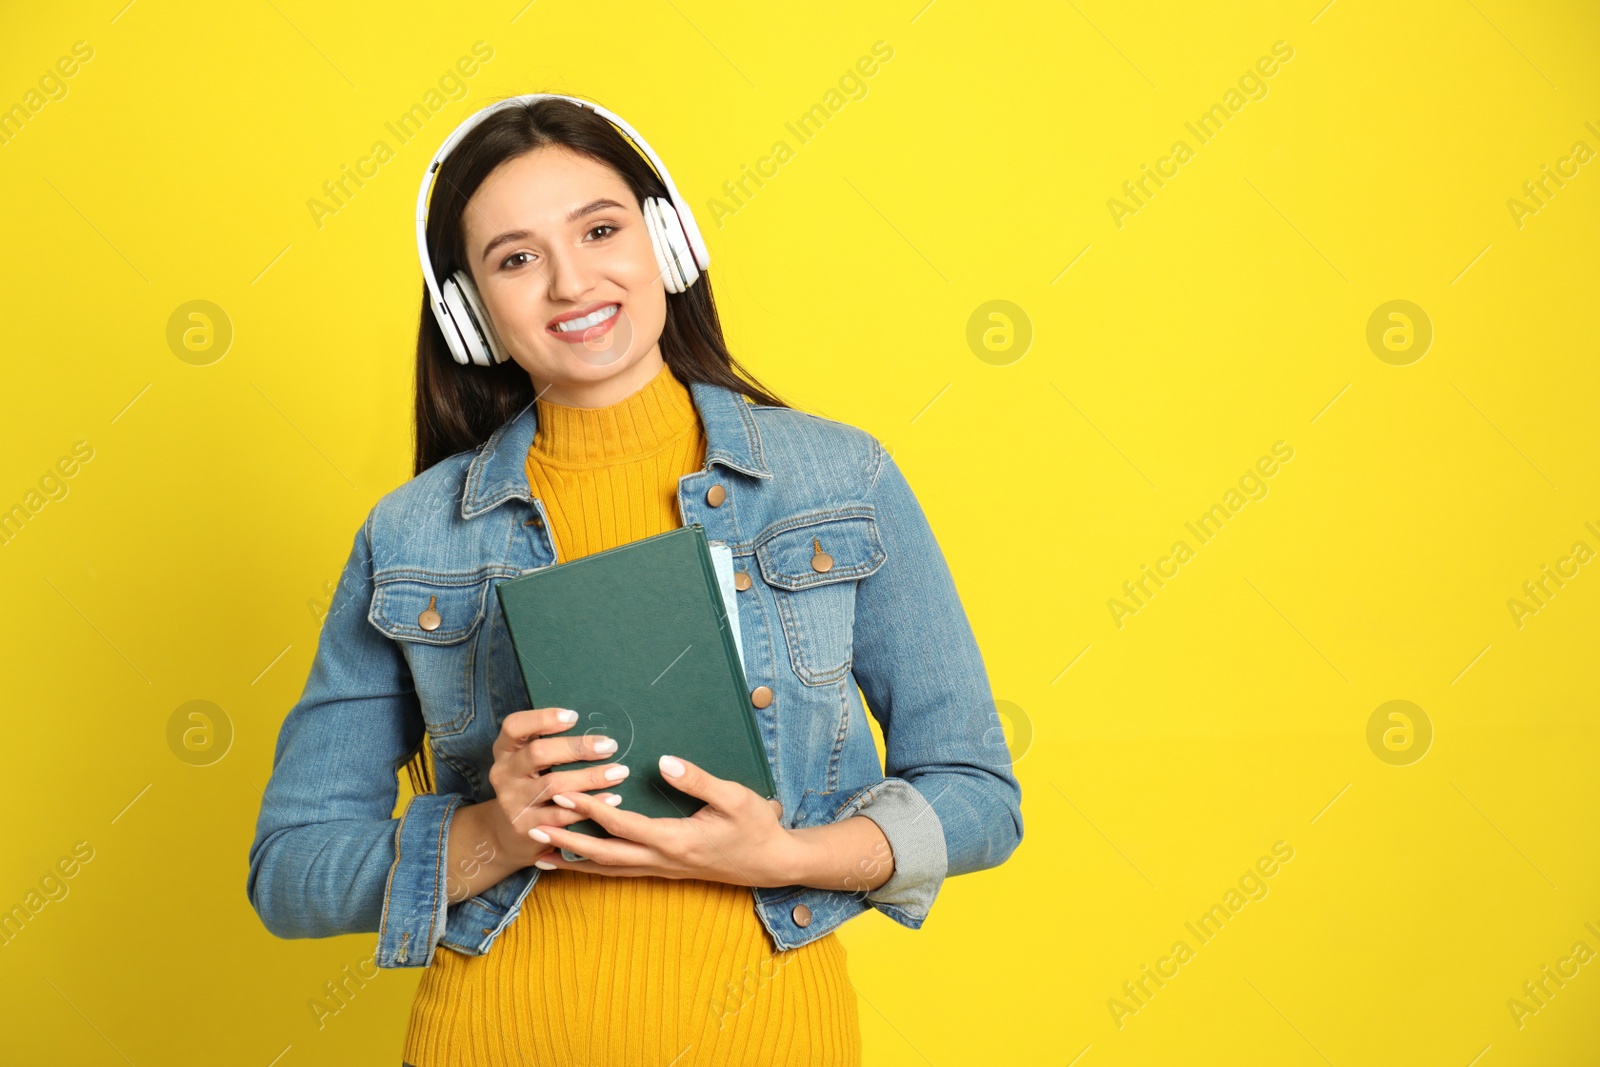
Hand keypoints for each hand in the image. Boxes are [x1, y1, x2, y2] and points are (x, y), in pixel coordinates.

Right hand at [480, 706, 631, 869]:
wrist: (507, 833)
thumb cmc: (529, 786)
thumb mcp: (527, 763)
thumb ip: (548, 745)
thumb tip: (594, 730)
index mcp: (505, 751)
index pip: (514, 726)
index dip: (542, 719)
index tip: (574, 717)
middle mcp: (504, 774)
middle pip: (538, 753)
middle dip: (577, 747)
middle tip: (609, 746)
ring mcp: (512, 801)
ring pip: (554, 785)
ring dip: (590, 777)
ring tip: (618, 772)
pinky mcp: (526, 827)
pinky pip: (562, 815)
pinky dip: (590, 805)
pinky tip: (612, 798)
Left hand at [526, 754, 804, 887]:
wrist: (771, 863)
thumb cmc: (756, 827)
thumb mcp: (735, 798)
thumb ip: (698, 780)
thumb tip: (663, 761)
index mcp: (676, 840)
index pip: (622, 824)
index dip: (590, 810)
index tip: (562, 793)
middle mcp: (663, 859)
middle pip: (605, 854)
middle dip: (567, 840)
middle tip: (532, 828)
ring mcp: (662, 869)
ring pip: (608, 869)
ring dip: (573, 861)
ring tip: (538, 855)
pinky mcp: (664, 869)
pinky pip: (620, 871)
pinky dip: (592, 867)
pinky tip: (574, 862)